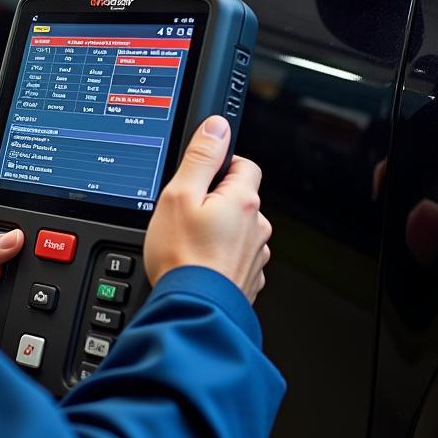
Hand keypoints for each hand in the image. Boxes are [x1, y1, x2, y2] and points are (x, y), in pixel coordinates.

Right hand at [143, 116, 270, 303]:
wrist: (192, 310)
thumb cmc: (182, 256)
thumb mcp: (179, 195)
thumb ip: (201, 157)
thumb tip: (217, 127)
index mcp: (243, 200)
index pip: (244, 164)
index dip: (220, 165)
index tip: (199, 177)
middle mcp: (257, 227)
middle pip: (240, 198)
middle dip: (215, 201)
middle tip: (185, 213)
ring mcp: (256, 255)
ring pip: (238, 229)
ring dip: (219, 231)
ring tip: (188, 243)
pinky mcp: (249, 279)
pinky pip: (236, 257)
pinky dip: (220, 257)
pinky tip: (198, 263)